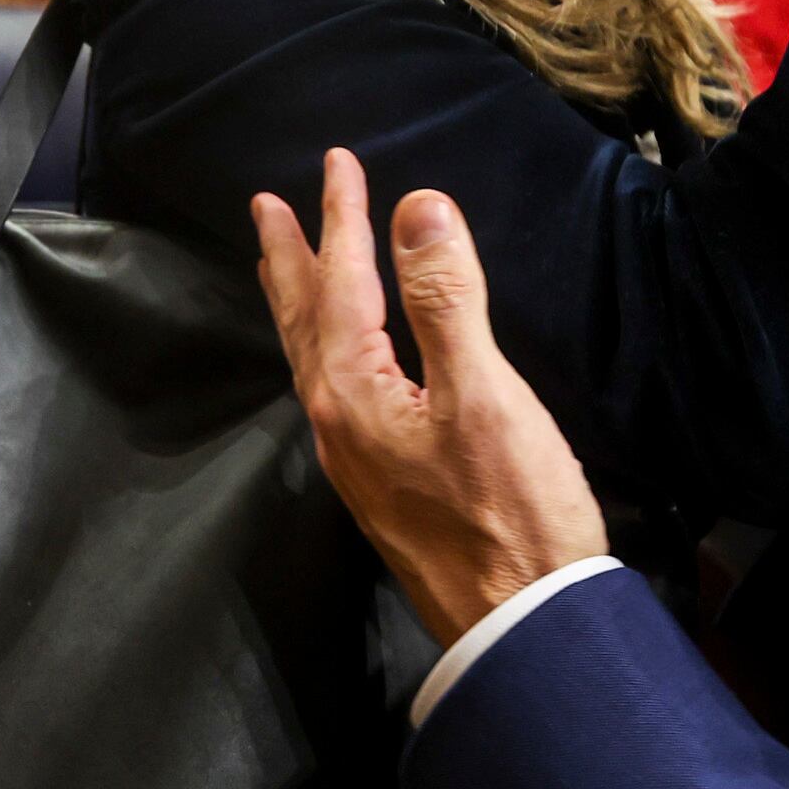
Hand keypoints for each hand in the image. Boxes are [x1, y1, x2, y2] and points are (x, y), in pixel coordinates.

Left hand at [253, 149, 604, 648]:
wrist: (523, 627)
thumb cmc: (513, 512)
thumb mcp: (485, 395)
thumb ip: (446, 300)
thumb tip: (416, 208)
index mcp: (354, 394)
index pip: (340, 283)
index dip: (342, 218)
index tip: (338, 161)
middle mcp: (338, 426)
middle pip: (304, 321)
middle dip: (291, 259)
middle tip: (265, 207)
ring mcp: (356, 462)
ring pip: (312, 359)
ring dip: (301, 304)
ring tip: (287, 269)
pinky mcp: (382, 487)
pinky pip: (334, 391)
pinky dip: (328, 348)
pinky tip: (342, 360)